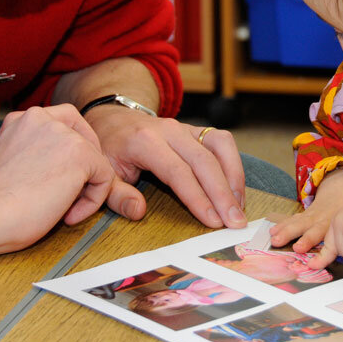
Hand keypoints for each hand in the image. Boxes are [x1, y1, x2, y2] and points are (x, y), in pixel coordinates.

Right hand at [0, 104, 140, 255]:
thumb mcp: (12, 162)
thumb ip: (35, 152)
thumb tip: (66, 165)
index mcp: (20, 119)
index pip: (62, 124)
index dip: (68, 154)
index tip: (58, 181)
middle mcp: (41, 117)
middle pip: (83, 136)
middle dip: (84, 166)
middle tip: (71, 194)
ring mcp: (62, 132)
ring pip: (95, 158)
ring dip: (86, 187)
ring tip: (64, 208)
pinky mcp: (80, 153)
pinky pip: (105, 177)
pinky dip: (93, 201)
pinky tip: (68, 215)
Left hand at [85, 105, 245, 228]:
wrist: (113, 119)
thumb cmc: (109, 150)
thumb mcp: (103, 173)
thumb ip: (116, 195)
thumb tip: (138, 212)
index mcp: (143, 141)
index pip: (177, 171)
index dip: (197, 197)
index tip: (213, 221)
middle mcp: (169, 130)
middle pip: (204, 160)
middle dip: (223, 193)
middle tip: (235, 222)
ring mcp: (185, 127)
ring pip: (220, 145)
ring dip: (234, 177)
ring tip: (238, 207)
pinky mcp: (196, 130)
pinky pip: (222, 142)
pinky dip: (233, 165)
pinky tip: (235, 191)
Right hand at [269, 168, 342, 251]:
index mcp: (335, 219)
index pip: (323, 232)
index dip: (312, 240)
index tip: (302, 248)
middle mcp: (322, 217)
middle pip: (307, 227)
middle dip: (295, 235)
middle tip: (284, 243)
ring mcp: (313, 214)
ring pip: (297, 222)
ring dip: (284, 230)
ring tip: (274, 237)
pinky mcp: (308, 213)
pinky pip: (293, 219)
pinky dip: (282, 224)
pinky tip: (272, 230)